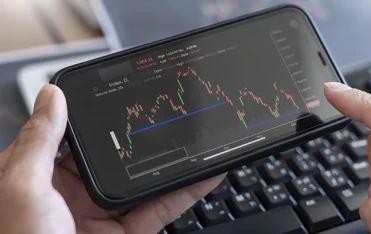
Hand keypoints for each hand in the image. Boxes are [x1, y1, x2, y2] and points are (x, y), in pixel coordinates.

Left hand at [0, 85, 224, 233]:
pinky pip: (160, 209)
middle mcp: (69, 193)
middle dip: (143, 137)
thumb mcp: (22, 188)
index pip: (70, 134)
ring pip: (143, 182)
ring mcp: (100, 214)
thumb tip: (52, 96)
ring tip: (194, 141)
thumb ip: (39, 142)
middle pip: (114, 156)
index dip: (95, 114)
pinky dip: (185, 192)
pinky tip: (202, 175)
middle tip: (169, 115)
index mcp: (38, 177)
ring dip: (171, 164)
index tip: (120, 94)